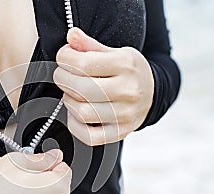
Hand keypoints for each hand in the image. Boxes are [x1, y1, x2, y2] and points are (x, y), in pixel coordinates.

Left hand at [54, 27, 153, 145]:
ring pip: (82, 112)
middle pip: (82, 89)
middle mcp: (128, 91)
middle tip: (62, 76)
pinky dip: (75, 125)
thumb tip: (71, 36)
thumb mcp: (114, 52)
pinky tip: (76, 113)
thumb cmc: (128, 72)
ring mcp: (125, 115)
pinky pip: (88, 136)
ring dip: (68, 101)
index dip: (65, 59)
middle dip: (62, 80)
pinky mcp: (119, 133)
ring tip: (71, 93)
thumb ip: (90, 45)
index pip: (85, 63)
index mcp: (126, 65)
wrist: (151, 95)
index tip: (62, 58)